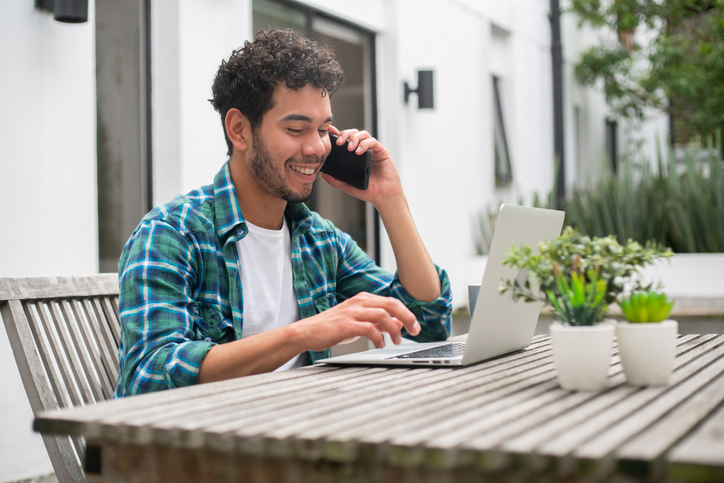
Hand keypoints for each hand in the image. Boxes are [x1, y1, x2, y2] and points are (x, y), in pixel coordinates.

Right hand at [294, 292, 420, 351]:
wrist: (307, 332)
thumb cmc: (332, 327)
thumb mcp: (358, 322)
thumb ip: (378, 322)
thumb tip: (398, 324)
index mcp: (363, 299)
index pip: (392, 301)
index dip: (407, 313)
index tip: (415, 326)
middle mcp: (359, 302)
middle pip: (391, 304)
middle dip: (407, 317)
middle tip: (414, 331)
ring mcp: (352, 312)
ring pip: (382, 315)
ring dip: (394, 329)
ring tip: (396, 341)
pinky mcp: (346, 324)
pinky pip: (369, 328)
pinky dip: (378, 337)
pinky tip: (379, 345)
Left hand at [322, 126, 403, 207]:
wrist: (385, 197)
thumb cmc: (369, 191)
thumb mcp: (349, 186)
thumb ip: (336, 181)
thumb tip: (323, 175)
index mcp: (355, 156)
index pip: (345, 140)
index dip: (337, 133)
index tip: (329, 131)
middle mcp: (363, 150)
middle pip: (353, 133)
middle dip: (345, 134)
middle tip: (339, 142)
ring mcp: (373, 150)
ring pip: (363, 134)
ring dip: (355, 138)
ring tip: (350, 147)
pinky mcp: (382, 151)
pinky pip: (372, 142)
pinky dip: (364, 144)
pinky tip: (359, 152)